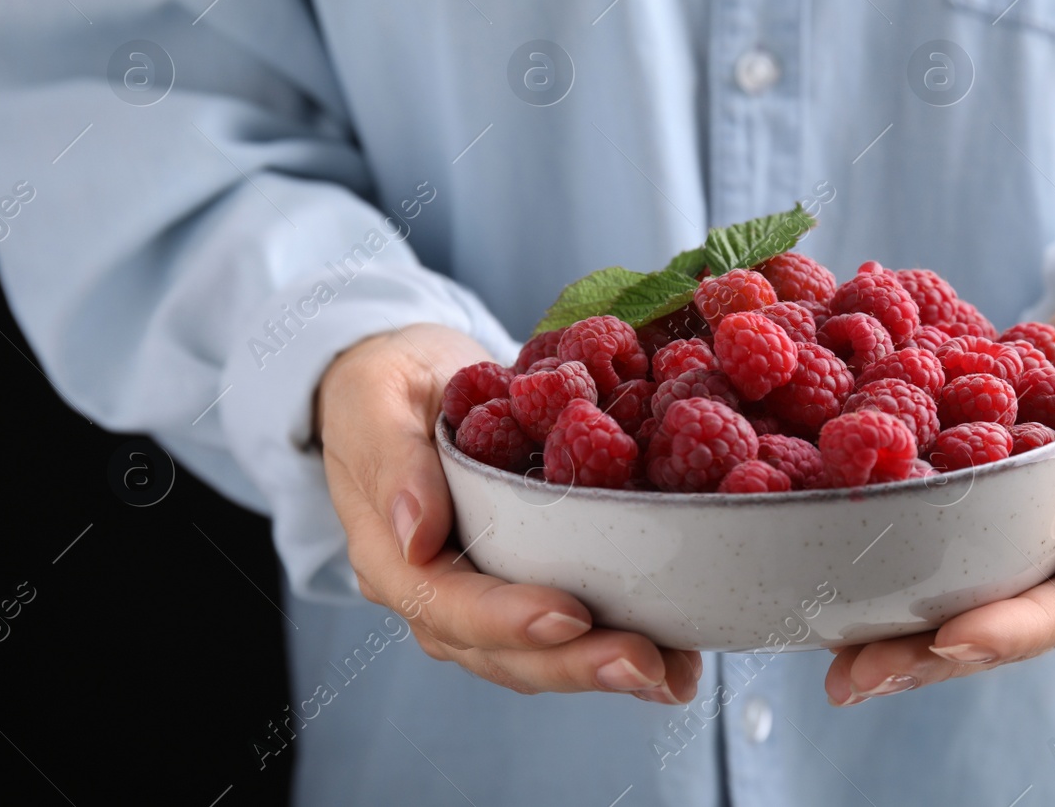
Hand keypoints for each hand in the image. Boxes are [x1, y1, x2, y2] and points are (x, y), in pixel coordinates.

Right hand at [316, 322, 701, 702]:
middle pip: (502, 651)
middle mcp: (436, 595)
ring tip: (674, 675)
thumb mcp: (378, 401)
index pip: (447, 605)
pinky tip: (677, 656)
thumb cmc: (386, 386)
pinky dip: (618, 642)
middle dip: (576, 663)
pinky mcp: (524, 583)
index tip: (570, 616)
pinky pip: (567, 631)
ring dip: (606, 668)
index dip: (508, 619)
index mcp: (392, 556)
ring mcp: (481, 597)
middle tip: (646, 664)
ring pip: (540, 656)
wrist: (405, 380)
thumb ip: (393, 464)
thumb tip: (415, 536)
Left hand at [824, 280, 1054, 705]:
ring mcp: (1037, 554)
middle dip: (934, 659)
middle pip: (1012, 631)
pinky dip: (894, 597)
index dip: (1015, 628)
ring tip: (837, 673)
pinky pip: (946, 573)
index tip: (948, 638)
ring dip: (903, 647)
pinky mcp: (995, 532)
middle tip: (858, 676)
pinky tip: (833, 614)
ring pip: (970, 616)